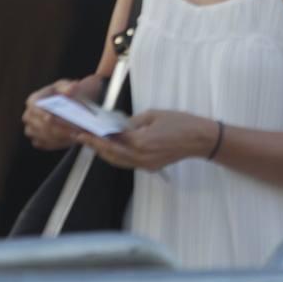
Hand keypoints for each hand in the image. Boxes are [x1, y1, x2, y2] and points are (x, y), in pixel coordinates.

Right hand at [23, 76, 103, 151]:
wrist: (71, 105)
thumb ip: (70, 87)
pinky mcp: (38, 140)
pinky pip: (47, 144)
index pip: (35, 108)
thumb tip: (72, 88)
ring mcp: (31, 130)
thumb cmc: (68, 93)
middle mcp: (29, 116)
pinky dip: (61, 143)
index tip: (51, 117)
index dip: (41, 113)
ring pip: (45, 136)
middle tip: (74, 130)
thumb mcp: (69, 86)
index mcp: (33, 100)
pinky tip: (74, 139)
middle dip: (58, 128)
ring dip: (62, 137)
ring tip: (78, 135)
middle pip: (41, 125)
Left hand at [77, 109, 216, 171]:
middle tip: (82, 138)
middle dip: (95, 147)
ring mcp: (145, 164)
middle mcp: (140, 157)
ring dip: (104, 153)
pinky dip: (117, 156)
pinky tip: (112, 148)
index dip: (95, 138)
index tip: (81, 133)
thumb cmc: (181, 123)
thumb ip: (133, 122)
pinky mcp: (150, 167)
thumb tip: (119, 126)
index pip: (111, 141)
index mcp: (141, 142)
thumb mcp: (154, 114)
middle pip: (111, 154)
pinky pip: (128, 163)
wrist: (201, 139)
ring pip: (118, 161)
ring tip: (93, 143)